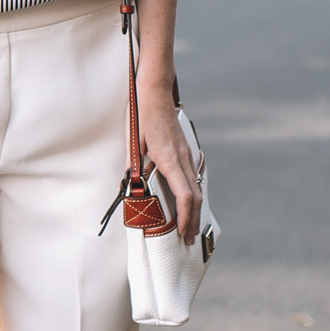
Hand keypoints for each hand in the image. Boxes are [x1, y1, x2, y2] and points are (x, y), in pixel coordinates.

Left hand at [137, 78, 201, 242]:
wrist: (155, 90)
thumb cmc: (140, 115)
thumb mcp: (133, 142)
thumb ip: (135, 168)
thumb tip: (135, 191)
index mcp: (169, 159)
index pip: (185, 197)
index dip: (185, 218)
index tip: (181, 233)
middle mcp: (182, 159)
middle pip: (196, 197)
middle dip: (194, 221)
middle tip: (188, 240)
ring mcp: (186, 154)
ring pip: (197, 188)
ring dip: (195, 210)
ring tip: (190, 227)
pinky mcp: (184, 150)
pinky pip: (193, 178)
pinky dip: (193, 196)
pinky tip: (188, 203)